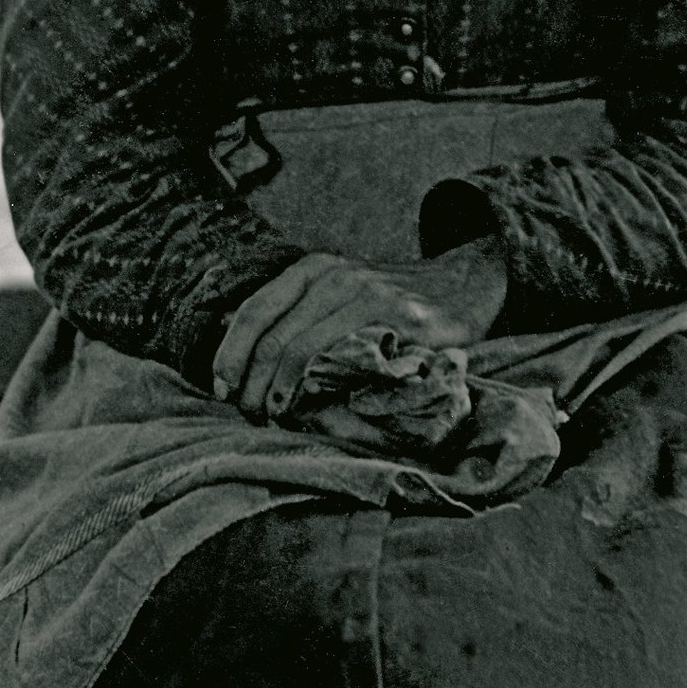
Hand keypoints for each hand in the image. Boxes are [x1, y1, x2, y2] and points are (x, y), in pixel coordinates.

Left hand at [212, 238, 506, 423]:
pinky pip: (345, 356)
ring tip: (273, 418)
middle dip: (251, 383)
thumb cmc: (393, 303)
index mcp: (313, 269)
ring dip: (279, 391)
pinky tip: (313, 408)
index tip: (221, 389)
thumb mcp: (340, 294)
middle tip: (248, 416)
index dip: (229, 354)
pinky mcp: (397, 317)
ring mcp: (367, 293)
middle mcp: (335, 275)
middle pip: (272, 336)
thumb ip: (299, 314)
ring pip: (301, 348)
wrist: (465, 284)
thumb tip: (239, 354)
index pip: (254, 311)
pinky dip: (319, 387)